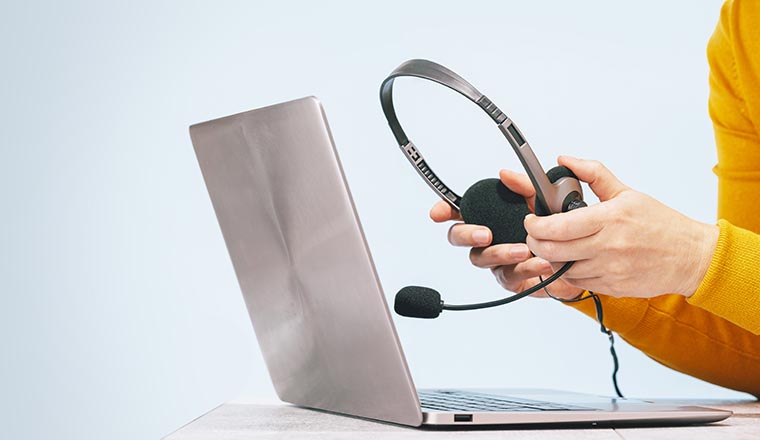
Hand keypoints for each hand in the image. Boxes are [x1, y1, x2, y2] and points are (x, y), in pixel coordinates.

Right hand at [430, 169, 583, 299]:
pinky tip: (540, 263)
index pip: (458, 211)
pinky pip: (508, 275)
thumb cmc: (555, 228)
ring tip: (523, 250)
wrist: (579, 257)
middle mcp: (488, 239)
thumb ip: (524, 186)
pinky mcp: (511, 279)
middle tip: (486, 234)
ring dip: (501, 253)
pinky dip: (525, 268)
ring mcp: (496, 260)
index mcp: (489, 216)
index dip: (443, 210)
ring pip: (482, 259)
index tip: (437, 213)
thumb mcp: (542, 200)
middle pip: (458, 237)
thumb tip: (505, 175)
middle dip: (467, 234)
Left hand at [524, 156, 719, 297]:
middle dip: (535, 242)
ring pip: (561, 269)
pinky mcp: (612, 287)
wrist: (690, 257)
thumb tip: (566, 160)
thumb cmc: (661, 225)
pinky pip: (577, 283)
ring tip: (555, 246)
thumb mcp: (626, 193)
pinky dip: (568, 273)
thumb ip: (593, 174)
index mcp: (609, 219)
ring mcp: (609, 270)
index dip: (535, 225)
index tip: (531, 220)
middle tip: (535, 235)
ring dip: (551, 258)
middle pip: (552, 250)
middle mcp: (608, 246)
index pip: (557, 226)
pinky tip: (573, 260)